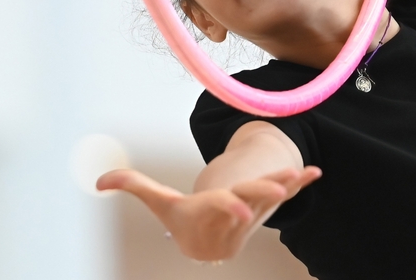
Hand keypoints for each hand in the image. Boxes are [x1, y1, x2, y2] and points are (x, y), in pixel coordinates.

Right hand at [97, 166, 321, 260]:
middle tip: (281, 191)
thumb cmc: (182, 220)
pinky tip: (316, 172)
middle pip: (248, 202)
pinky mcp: (265, 205)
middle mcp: (233, 215)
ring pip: (270, 198)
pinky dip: (301, 184)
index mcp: (208, 213)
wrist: (209, 242)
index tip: (241, 211)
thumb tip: (98, 182)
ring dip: (287, 185)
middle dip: (263, 195)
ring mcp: (252, 211)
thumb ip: (135, 186)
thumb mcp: (160, 203)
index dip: (228, 207)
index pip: (218, 209)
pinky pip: (285, 194)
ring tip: (302, 174)